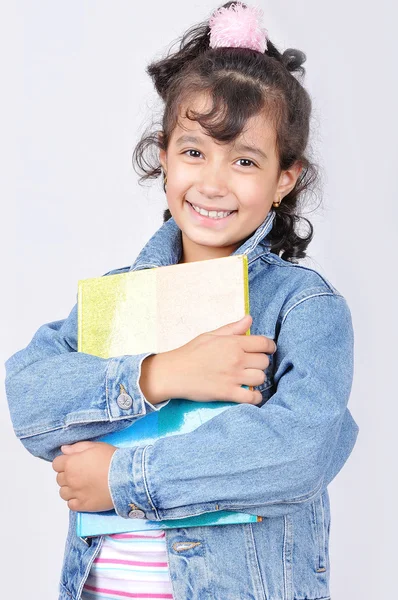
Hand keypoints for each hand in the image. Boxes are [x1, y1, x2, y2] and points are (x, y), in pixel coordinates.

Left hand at [52, 441, 116, 511]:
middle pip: (59, 478)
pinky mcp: (83, 506)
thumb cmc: (111, 459)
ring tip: (82, 485)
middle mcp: (70, 479)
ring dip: (70, 488)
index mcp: (70, 463)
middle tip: (81, 473)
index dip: (64, 462)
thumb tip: (64, 450)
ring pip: (63, 492)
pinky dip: (75, 500)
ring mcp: (76, 494)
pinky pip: (70, 504)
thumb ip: (77, 447)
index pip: (56, 464)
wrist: (125, 477)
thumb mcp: (95, 446)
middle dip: (67, 475)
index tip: (74, 462)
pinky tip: (84, 495)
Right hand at [160, 314, 275, 404]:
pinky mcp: (228, 393)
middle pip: (264, 362)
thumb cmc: (190, 352)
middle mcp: (236, 359)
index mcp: (233, 343)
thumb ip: (232, 328)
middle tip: (253, 365)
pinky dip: (255, 398)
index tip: (268, 350)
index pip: (263, 343)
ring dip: (258, 379)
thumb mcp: (210, 335)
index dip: (270, 346)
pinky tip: (251, 395)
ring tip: (250, 378)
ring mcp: (233, 377)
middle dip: (261, 363)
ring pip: (260, 378)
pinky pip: (252, 397)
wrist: (174, 373)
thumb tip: (249, 319)